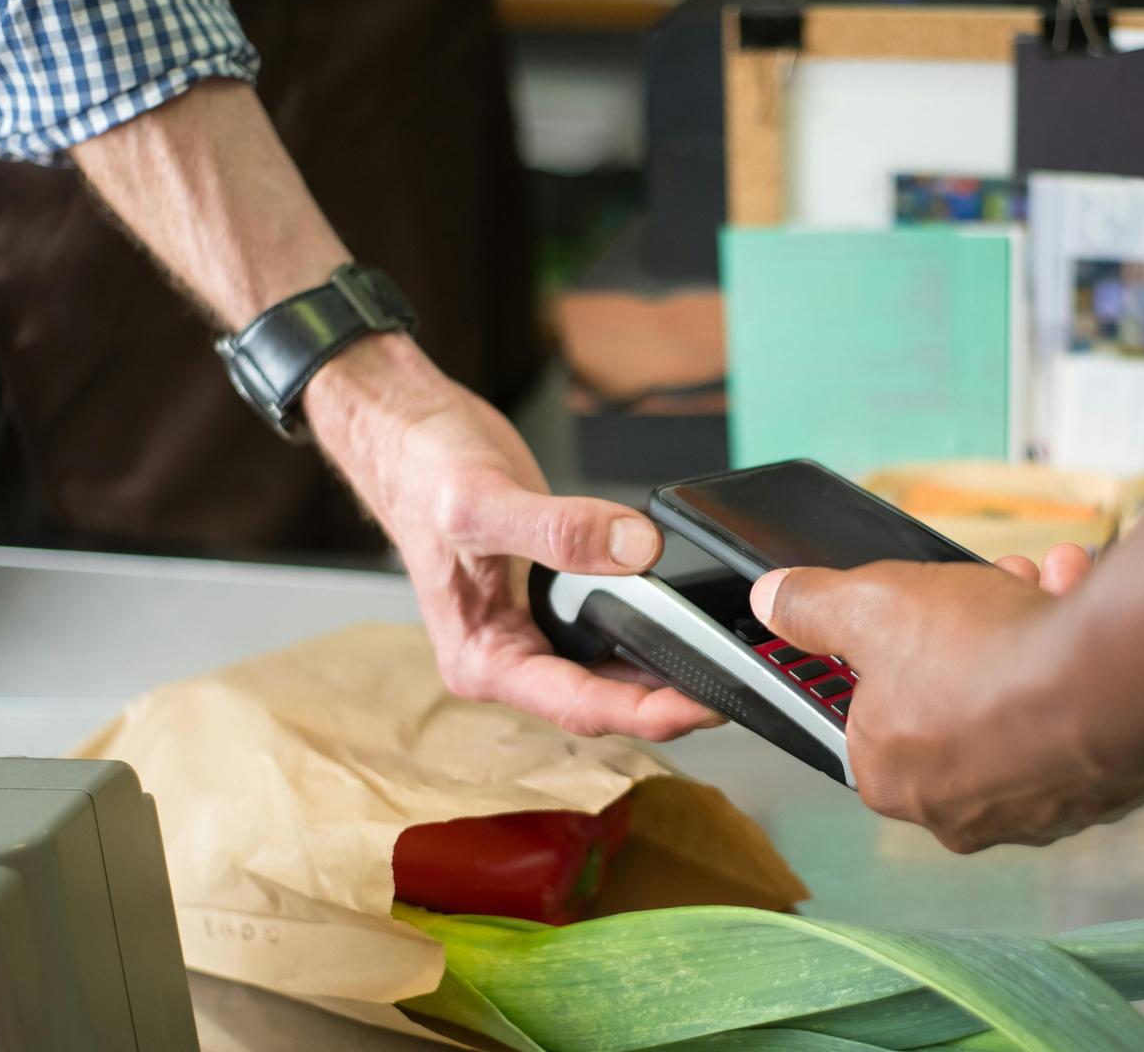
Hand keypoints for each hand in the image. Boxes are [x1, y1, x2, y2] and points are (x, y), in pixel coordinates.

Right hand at [305, 334, 720, 739]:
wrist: (406, 430)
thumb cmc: (421, 470)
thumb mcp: (484, 499)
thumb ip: (558, 530)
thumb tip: (634, 549)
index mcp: (482, 658)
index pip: (580, 707)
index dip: (649, 714)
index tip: (707, 704)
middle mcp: (505, 657)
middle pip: (602, 701)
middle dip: (668, 700)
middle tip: (737, 683)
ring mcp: (527, 631)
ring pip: (609, 672)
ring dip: (663, 671)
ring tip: (725, 662)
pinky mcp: (548, 602)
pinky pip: (608, 630)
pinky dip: (648, 629)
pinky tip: (684, 621)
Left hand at [751, 545, 1143, 852]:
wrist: (1111, 680)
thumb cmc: (985, 657)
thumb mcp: (872, 605)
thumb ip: (814, 607)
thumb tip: (774, 600)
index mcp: (890, 777)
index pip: (871, 714)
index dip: (893, 650)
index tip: (914, 614)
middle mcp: (958, 809)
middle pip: (952, 699)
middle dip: (971, 630)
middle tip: (990, 585)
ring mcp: (1033, 806)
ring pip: (1020, 703)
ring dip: (1027, 631)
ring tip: (1043, 583)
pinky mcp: (1096, 790)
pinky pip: (1076, 716)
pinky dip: (1076, 664)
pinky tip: (1080, 611)